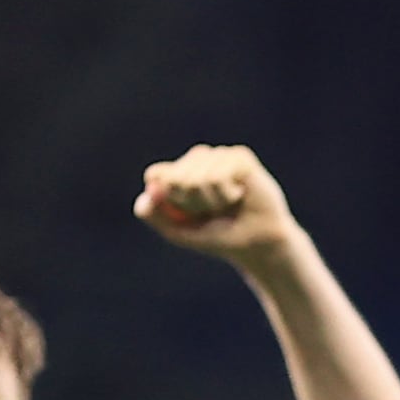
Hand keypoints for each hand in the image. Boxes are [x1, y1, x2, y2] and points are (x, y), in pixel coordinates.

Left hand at [135, 143, 299, 266]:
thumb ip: (153, 215)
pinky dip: (226, 195)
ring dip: (211, 201)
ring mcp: (218, 155)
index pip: (157, 175)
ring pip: (197, 178)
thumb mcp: (177, 232)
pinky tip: (239, 196)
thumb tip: (144, 197)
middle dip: (191, 204)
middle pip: (175, 178)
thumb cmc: (218, 236)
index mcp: (179, 172)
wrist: (255, 243)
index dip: (170, 198)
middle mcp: (198, 159)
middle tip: (211, 212)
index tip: (186, 213)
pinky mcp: (239, 157)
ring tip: (227, 205)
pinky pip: (218, 176)